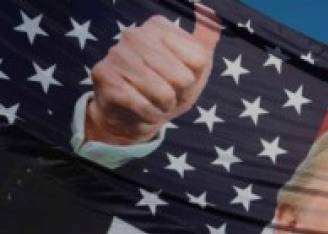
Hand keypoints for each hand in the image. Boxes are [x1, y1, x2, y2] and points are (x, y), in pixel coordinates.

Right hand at [86, 3, 220, 144]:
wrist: (131, 115)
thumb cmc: (167, 89)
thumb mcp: (194, 68)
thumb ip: (205, 41)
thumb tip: (210, 11)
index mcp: (159, 26)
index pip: (199, 59)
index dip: (194, 78)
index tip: (179, 79)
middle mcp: (136, 34)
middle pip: (184, 78)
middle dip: (179, 95)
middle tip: (165, 93)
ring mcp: (117, 53)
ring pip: (164, 94)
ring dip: (164, 107)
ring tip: (152, 100)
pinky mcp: (104, 75)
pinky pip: (144, 106)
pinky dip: (149, 115)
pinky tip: (140, 109)